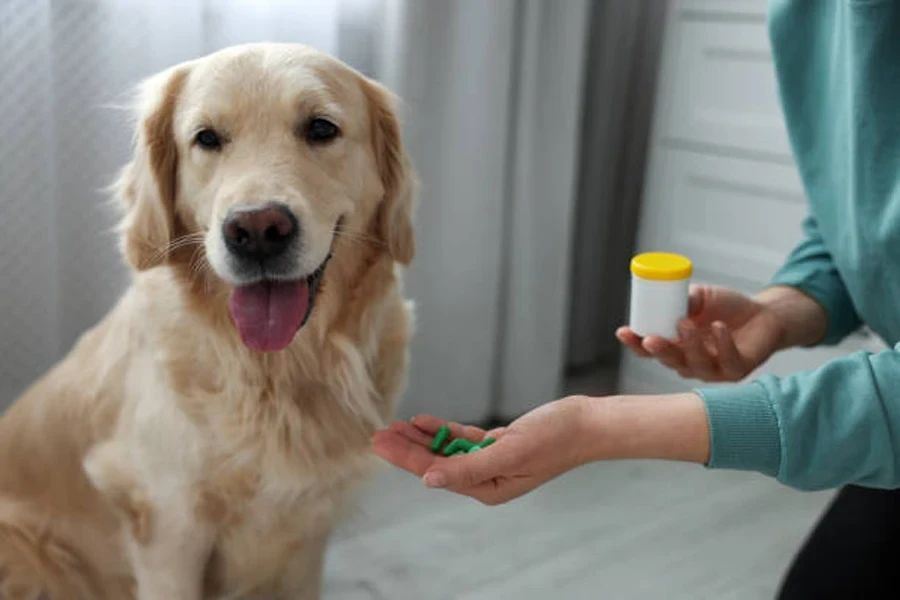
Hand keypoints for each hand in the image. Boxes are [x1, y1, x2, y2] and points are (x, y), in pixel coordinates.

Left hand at [371, 397, 589, 504]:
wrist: (586, 424)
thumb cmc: (554, 439)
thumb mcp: (507, 452)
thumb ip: (466, 467)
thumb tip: (429, 480)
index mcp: (487, 488)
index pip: (435, 472)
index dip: (404, 458)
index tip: (379, 444)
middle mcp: (486, 479)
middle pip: (435, 463)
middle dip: (405, 449)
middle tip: (376, 434)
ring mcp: (491, 461)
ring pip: (445, 450)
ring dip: (420, 438)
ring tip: (393, 426)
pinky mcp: (497, 444)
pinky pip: (461, 439)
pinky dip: (442, 430)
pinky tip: (423, 421)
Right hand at [616, 285, 817, 381]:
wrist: (764, 314)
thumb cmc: (727, 307)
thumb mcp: (700, 297)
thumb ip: (683, 300)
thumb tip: (667, 299)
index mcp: (675, 346)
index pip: (648, 350)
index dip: (634, 343)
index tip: (623, 331)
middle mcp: (690, 362)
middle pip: (669, 361)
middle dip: (659, 351)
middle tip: (652, 338)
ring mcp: (713, 370)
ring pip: (695, 364)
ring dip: (689, 345)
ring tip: (687, 324)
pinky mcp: (737, 371)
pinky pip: (726, 362)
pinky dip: (722, 344)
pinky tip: (719, 328)